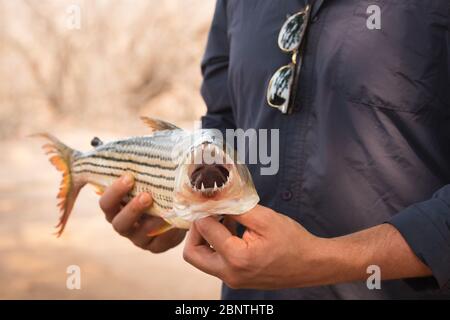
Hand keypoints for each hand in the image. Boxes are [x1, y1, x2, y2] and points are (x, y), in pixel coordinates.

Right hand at [99, 173, 185, 252]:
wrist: (176, 206)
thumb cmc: (156, 186)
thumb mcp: (147, 176)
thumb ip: (142, 166)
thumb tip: (142, 145)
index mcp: (115, 207)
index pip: (106, 203)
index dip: (114, 192)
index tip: (129, 177)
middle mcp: (124, 224)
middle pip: (118, 223)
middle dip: (132, 209)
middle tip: (146, 195)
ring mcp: (139, 238)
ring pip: (139, 234)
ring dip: (152, 221)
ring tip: (164, 209)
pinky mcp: (156, 246)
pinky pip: (160, 242)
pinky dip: (168, 231)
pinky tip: (177, 219)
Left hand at [183, 205, 432, 288]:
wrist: (311, 265)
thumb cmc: (292, 241)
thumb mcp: (264, 218)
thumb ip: (235, 208)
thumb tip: (214, 200)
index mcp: (236, 258)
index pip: (204, 230)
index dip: (203, 210)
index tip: (205, 198)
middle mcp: (229, 274)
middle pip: (193, 254)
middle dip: (195, 231)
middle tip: (207, 213)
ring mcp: (232, 280)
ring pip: (202, 259)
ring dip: (206, 237)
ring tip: (224, 218)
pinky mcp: (237, 279)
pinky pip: (216, 262)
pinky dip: (217, 245)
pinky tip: (232, 229)